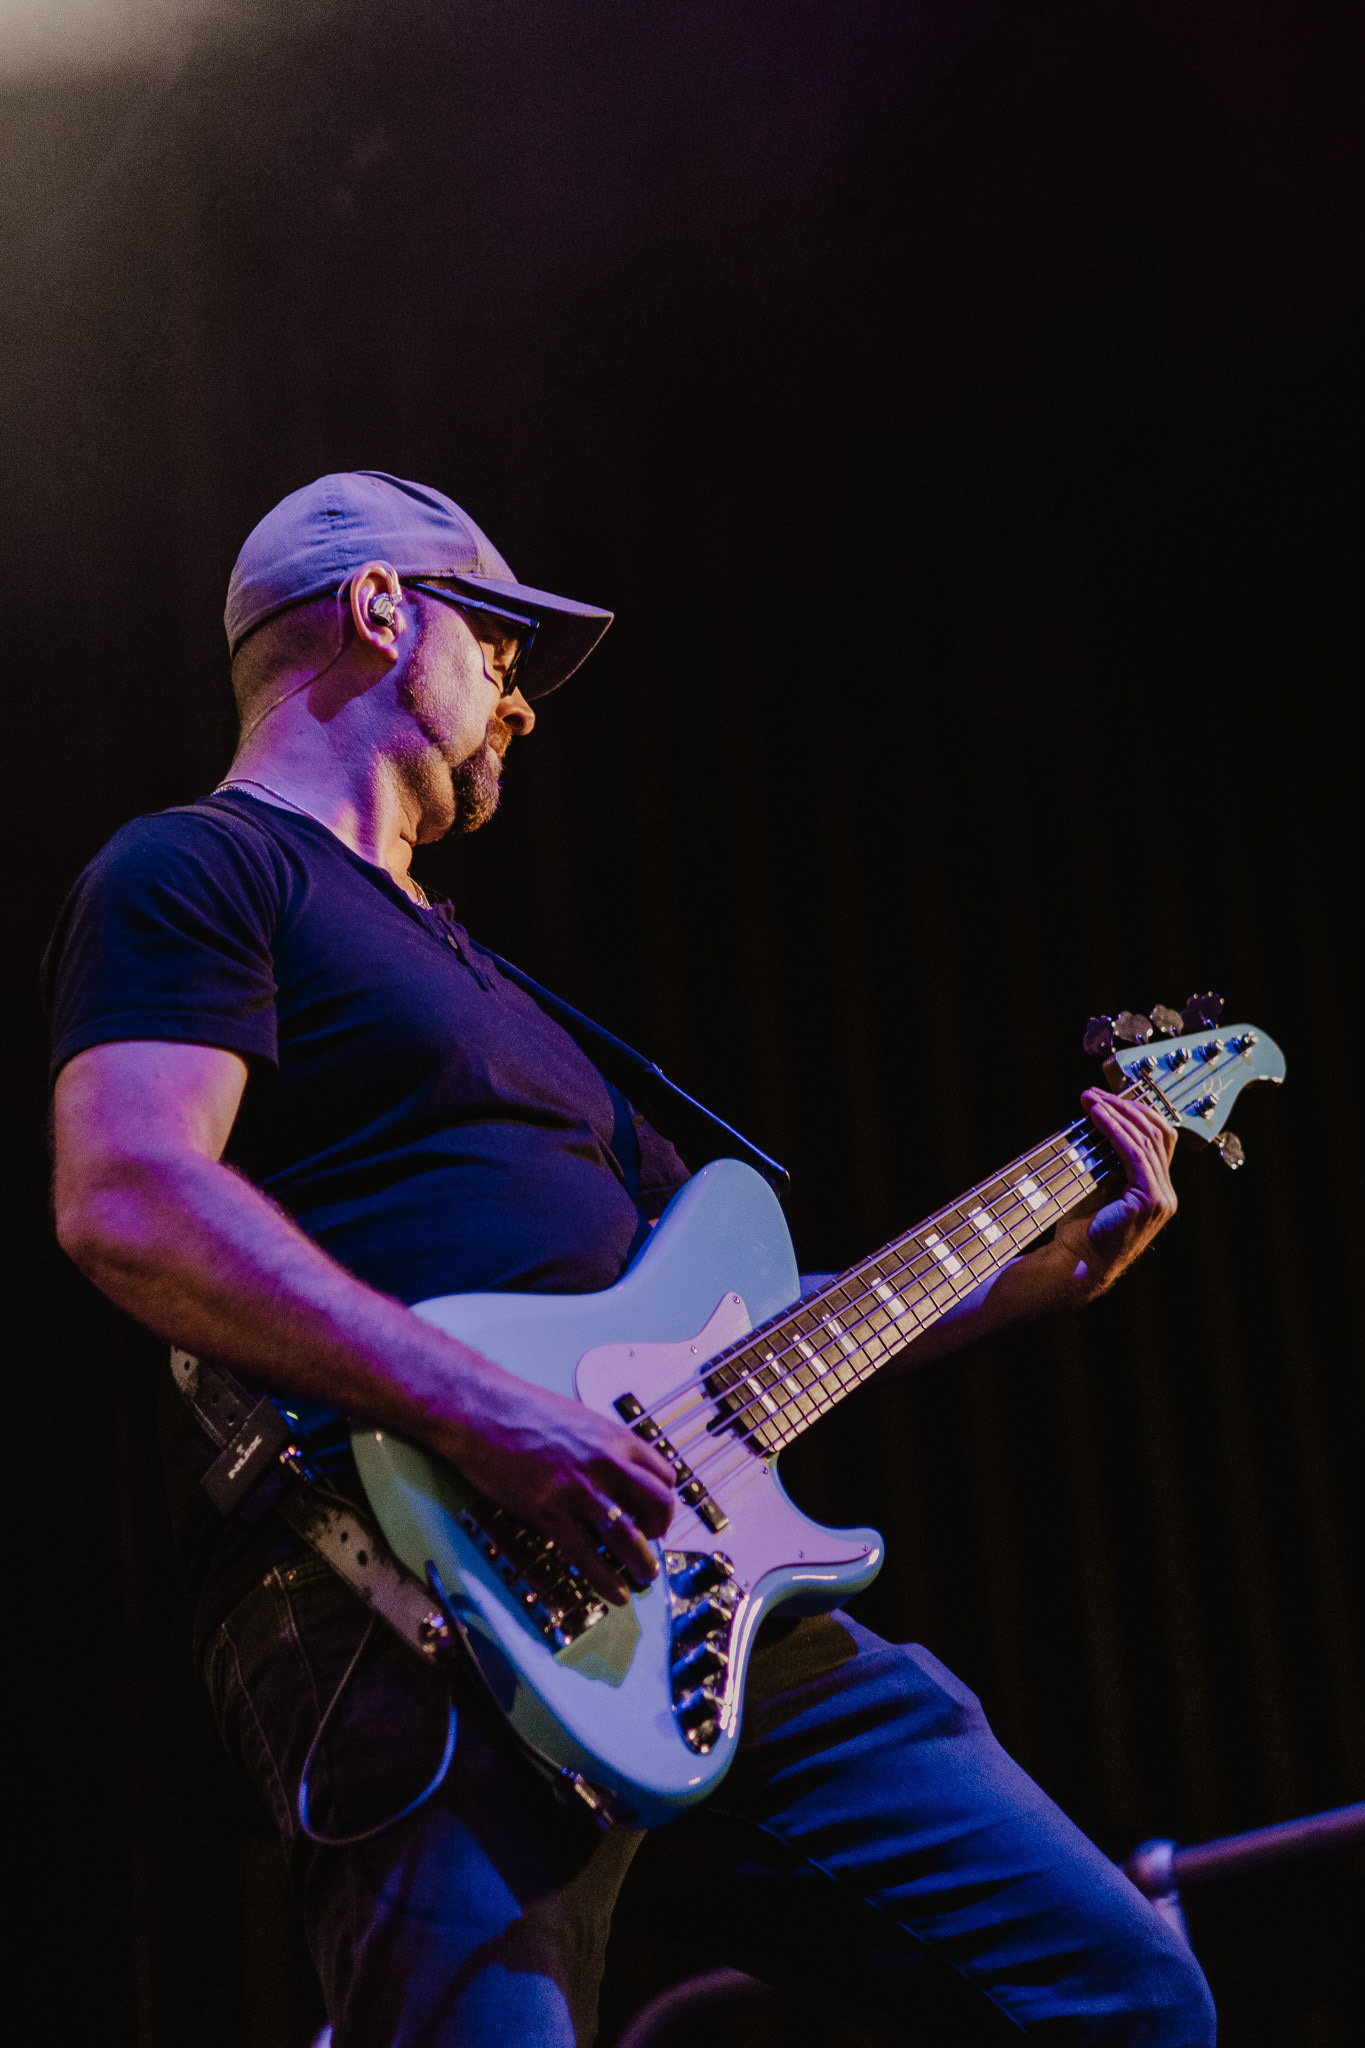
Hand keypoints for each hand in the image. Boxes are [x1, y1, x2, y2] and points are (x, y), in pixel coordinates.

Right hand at [438, 1376, 677, 1605]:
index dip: (664, 1500)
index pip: (664, 1475)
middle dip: (661, 1531)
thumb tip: (616, 1470)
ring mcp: (579, 1489)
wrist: (480, 1409)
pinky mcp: (549, 1511)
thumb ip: (602, 1445)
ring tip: (643, 1577)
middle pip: (658, 1505)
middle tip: (653, 1545)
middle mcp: (606, 1462)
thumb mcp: (579, 1419)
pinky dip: (606, 1580)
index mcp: (615, 1437)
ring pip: (629, 1537)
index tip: (657, 1515)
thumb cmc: (523, 1410)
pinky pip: (587, 1555)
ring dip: (642, 1563)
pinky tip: (614, 1593)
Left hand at [1050, 1088, 1178, 1301]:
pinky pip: (1135, 1154)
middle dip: (1125, 1108)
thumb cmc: (1081, 1229)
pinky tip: (1097, 1117)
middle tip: (1094, 1094)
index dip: (1137, 1113)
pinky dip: (1115, 1130)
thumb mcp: (1100, 1186)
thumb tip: (1101, 1119)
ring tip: (1091, 1100)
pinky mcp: (1149, 1201)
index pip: (1160, 1139)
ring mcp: (1162, 1199)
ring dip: (1116, 1114)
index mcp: (1158, 1191)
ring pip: (1147, 1141)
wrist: (1075, 1264)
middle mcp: (1166, 1195)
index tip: (1107, 1098)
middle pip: (1158, 1134)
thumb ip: (1109, 1160)